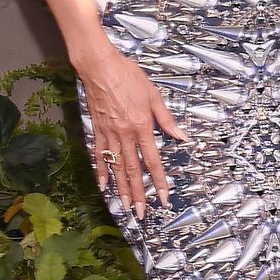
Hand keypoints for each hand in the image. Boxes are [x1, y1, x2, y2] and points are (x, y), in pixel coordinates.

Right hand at [76, 42, 187, 216]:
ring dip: (121, 189)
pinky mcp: (97, 130)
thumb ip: (166, 119)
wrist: (99, 67)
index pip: (153, 160)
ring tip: (125, 206)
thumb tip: (182, 136)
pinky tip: (104, 185)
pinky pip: (99, 155)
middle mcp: (124, 135)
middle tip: (142, 213)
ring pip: (116, 167)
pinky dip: (102, 171)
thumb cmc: (128, 76)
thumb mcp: (153, 95)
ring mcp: (108, 134)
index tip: (164, 197)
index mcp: (141, 126)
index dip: (159, 180)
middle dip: (139, 194)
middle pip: (133, 170)